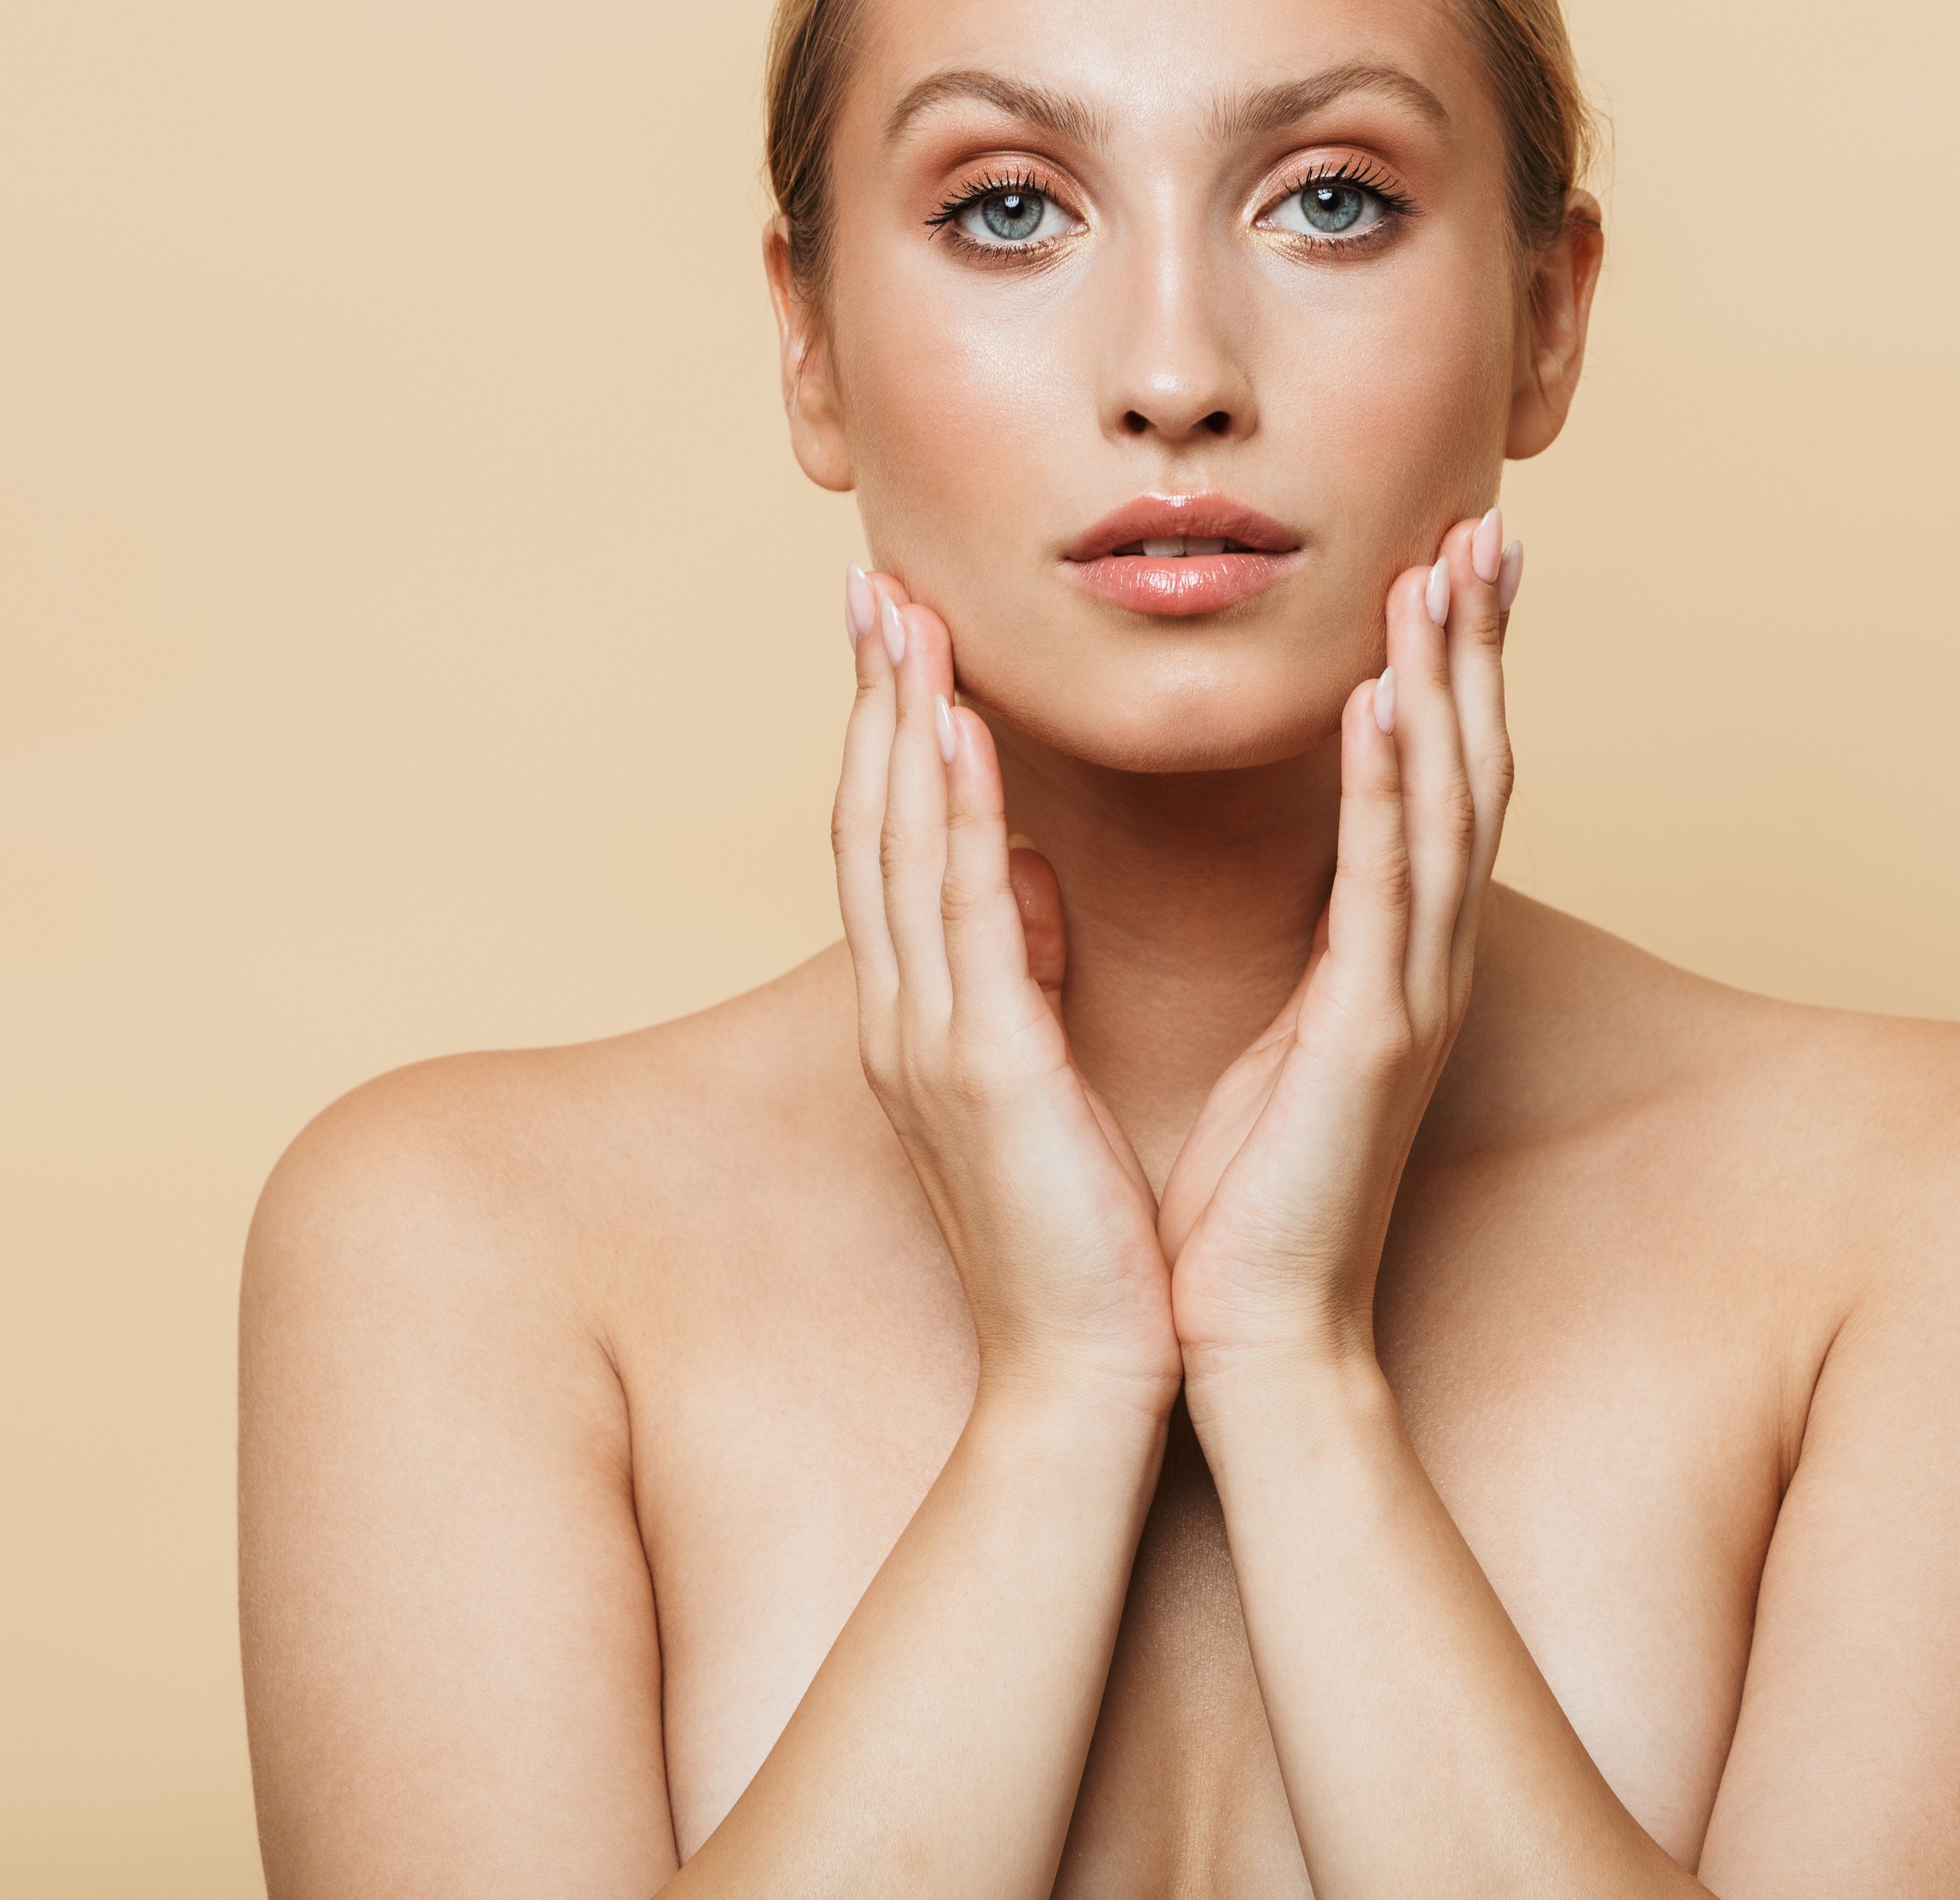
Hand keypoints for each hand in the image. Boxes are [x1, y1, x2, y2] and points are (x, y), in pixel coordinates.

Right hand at [834, 568, 1183, 1416]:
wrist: (1088, 1377)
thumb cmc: (1082, 1237)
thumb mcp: (1039, 1080)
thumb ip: (1018, 970)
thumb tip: (1016, 873)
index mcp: (924, 1023)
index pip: (892, 849)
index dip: (887, 736)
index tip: (898, 634)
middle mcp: (904, 1019)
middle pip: (871, 825)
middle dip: (871, 700)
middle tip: (873, 583)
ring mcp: (928, 1042)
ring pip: (895, 847)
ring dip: (896, 723)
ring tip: (905, 615)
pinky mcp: (981, 1066)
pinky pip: (955, 909)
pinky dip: (949, 809)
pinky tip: (956, 728)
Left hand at [1156, 512, 1521, 1390]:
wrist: (1248, 1337)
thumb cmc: (1244, 1201)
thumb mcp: (1258, 1037)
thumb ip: (1272, 945)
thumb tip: (1254, 861)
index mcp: (1387, 962)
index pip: (1428, 786)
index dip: (1444, 673)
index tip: (1441, 566)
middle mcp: (1418, 965)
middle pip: (1466, 768)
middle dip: (1475, 646)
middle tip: (1484, 526)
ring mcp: (1409, 998)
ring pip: (1449, 806)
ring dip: (1450, 678)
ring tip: (1449, 569)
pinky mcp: (1375, 1038)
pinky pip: (1392, 889)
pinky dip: (1397, 789)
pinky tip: (1390, 701)